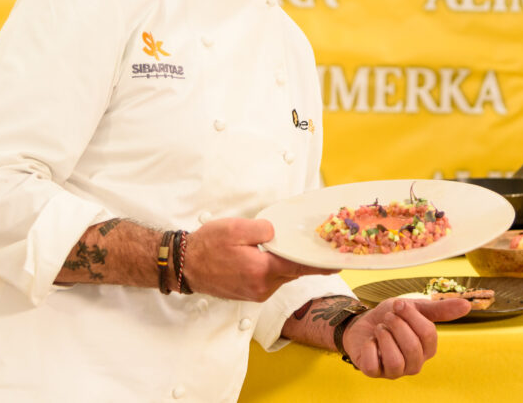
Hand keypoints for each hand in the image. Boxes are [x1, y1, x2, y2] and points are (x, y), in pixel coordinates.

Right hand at [183, 218, 337, 300]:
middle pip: (291, 272)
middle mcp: (262, 287)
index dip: (319, 265)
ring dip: (286, 264)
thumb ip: (262, 229)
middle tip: (316, 249)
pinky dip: (274, 270)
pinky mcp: (249, 294)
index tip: (336, 263)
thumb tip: (276, 233)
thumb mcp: (235, 228)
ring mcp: (255, 293)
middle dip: (302, 260)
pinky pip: (269, 281)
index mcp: (261, 270)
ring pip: (281, 277)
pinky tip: (270, 258)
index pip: (298, 267)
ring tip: (289, 249)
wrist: (185, 266)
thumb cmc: (207, 246)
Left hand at [343, 298, 469, 378]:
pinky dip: (369, 347)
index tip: (398, 304)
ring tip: (380, 329)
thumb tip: (468, 305)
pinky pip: (373, 364)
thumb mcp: (413, 308)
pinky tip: (370, 342)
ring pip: (395, 360)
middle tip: (388, 317)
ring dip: (384, 337)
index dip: (411, 315)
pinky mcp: (374, 372)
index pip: (428, 334)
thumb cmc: (391, 317)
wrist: (362, 322)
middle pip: (412, 347)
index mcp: (427, 349)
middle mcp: (414, 364)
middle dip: (397, 325)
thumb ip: (439, 309)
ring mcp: (395, 371)